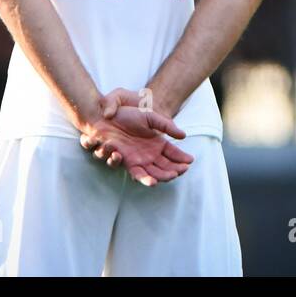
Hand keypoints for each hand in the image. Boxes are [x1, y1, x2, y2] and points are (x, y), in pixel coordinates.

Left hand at [80, 89, 194, 185]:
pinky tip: (144, 173)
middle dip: (171, 172)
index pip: (173, 154)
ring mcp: (137, 159)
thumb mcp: (150, 116)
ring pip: (148, 175)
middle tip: (178, 172)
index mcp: (157, 144)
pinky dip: (137, 175)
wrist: (106, 115)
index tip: (189, 162)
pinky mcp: (124, 161)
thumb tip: (183, 135)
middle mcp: (149, 155)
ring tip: (156, 181)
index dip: (181, 159)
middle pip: (163, 169)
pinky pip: (132, 171)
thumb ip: (166, 125)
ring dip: (152, 179)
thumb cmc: (128, 114)